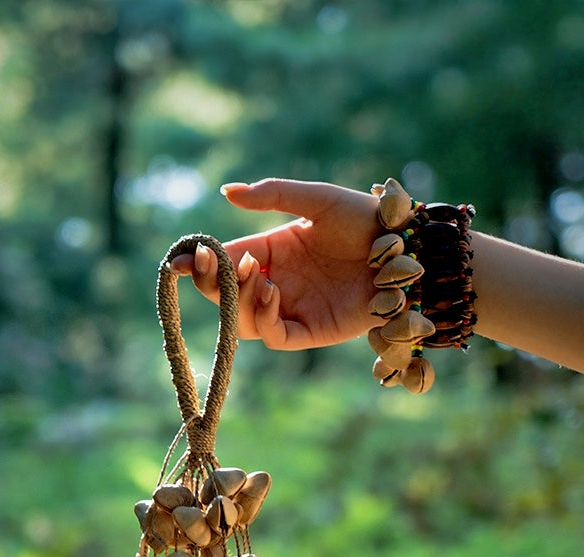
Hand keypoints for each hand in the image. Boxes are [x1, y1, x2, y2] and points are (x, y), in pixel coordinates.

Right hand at [171, 178, 380, 349]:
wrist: (406, 249)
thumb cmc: (365, 219)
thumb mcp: (315, 199)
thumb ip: (272, 196)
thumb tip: (226, 193)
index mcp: (273, 250)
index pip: (225, 261)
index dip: (199, 263)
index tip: (177, 259)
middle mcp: (277, 282)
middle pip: (226, 297)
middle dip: (211, 284)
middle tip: (210, 264)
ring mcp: (292, 309)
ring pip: (244, 319)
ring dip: (237, 300)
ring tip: (250, 274)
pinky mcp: (310, 332)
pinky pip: (274, 335)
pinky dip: (263, 318)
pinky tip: (269, 293)